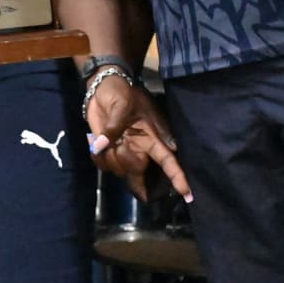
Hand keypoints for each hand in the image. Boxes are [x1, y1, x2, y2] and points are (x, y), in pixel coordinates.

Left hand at [86, 74, 191, 201]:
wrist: (102, 87)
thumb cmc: (118, 92)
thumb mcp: (120, 104)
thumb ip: (113, 126)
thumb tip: (101, 146)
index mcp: (151, 137)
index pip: (169, 160)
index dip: (178, 177)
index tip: (188, 195)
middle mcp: (141, 148)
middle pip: (138, 170)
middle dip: (126, 162)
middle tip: (119, 144)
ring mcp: (125, 150)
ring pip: (120, 170)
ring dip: (109, 159)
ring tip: (105, 140)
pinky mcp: (110, 150)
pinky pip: (104, 165)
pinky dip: (98, 159)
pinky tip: (96, 146)